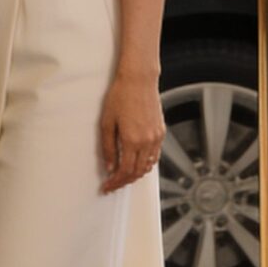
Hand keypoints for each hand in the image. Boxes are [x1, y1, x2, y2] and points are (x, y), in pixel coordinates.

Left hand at [97, 72, 165, 194]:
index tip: (107, 186)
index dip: (115, 182)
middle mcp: (147, 141)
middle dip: (125, 181)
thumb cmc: (120, 95)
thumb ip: (108, 147)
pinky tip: (136, 161)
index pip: (125, 171)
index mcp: (132, 140)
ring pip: (148, 166)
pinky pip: (155, 155)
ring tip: (123, 175)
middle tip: (113, 183)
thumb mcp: (107, 122)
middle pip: (138, 172)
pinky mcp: (161, 132)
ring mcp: (156, 137)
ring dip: (136, 174)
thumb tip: (109, 166)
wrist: (138, 80)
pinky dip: (146, 163)